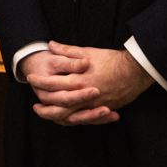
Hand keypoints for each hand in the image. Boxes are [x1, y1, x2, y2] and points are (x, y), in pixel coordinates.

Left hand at [24, 42, 152, 125]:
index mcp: (79, 79)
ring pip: (71, 116)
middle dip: (45, 106)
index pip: (53, 83)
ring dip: (56, 117)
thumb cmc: (111, 60)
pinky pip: (85, 119)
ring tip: (47, 115)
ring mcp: (94, 105)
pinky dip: (74, 121)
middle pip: (59, 104)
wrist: (135, 72)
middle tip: (35, 106)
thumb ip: (67, 51)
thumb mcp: (87, 52)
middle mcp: (85, 95)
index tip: (31, 79)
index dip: (40, 82)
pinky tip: (67, 120)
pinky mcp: (103, 109)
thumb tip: (50, 45)